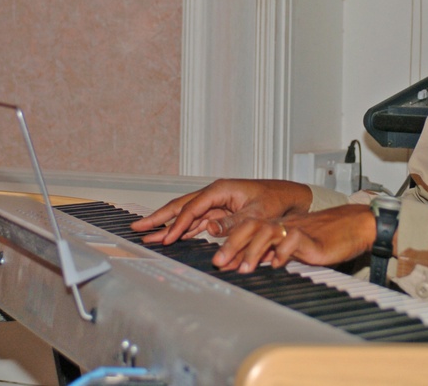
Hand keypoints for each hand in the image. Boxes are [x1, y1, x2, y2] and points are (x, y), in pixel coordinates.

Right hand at [130, 179, 311, 244]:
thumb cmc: (274, 202)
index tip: (166, 237)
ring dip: (167, 225)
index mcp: (221, 189)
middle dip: (159, 217)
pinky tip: (169, 237)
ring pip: (185, 214)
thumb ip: (233, 222)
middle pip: (181, 206)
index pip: (193, 208)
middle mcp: (214, 194)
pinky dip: (182, 229)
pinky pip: (195, 222)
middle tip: (138, 227)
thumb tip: (210, 229)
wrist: (289, 198)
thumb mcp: (256, 214)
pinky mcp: (219, 213)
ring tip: (146, 234)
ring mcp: (215, 203)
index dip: (178, 224)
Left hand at [212, 204, 376, 272]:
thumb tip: (250, 266)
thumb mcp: (294, 249)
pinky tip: (277, 264)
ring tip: (244, 268)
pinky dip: (283, 251)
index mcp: (277, 227)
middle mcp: (283, 225)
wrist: (356, 227)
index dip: (230, 245)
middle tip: (219, 263)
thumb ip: (273, 254)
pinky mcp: (312, 237)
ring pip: (268, 230)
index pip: (248, 230)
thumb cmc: (328, 239)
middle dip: (232, 244)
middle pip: (251, 225)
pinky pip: (293, 239)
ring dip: (253, 250)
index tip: (217, 263)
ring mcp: (297, 229)